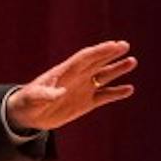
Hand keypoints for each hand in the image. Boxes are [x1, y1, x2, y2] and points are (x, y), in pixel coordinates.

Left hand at [5, 40, 135, 131]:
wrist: (28, 115)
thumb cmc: (28, 102)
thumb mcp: (33, 98)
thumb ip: (45, 95)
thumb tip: (59, 94)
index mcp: (64, 71)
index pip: (84, 58)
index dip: (99, 51)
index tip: (113, 45)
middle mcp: (77, 77)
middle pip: (97, 62)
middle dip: (110, 53)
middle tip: (125, 46)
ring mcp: (83, 89)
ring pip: (104, 76)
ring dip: (117, 69)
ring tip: (132, 62)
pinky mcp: (86, 103)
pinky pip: (105, 96)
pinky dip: (116, 93)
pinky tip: (129, 89)